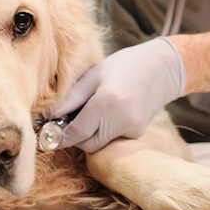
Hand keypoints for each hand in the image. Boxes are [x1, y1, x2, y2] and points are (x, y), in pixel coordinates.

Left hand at [55, 37, 185, 152]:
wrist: (162, 68)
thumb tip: (49, 116)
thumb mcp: (93, 75)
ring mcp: (131, 130)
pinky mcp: (137, 133)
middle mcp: (120, 120)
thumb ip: (71, 98)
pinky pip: (112, 138)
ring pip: (99, 143)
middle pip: (86, 143)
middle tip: (66, 121)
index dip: (59, 137)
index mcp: (106, 103)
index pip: (76, 132)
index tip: (46, 137)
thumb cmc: (124, 66)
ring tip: (91, 111)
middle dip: (74, 136)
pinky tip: (111, 111)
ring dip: (90, 134)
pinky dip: (105, 130)